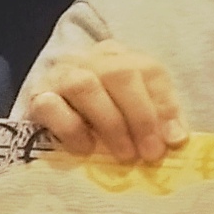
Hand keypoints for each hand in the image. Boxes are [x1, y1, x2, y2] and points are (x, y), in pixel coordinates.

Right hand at [21, 44, 186, 164]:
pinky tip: (85, 149)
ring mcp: (61, 75)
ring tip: (124, 155)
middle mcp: (91, 59)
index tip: (174, 140)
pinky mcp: (37, 97)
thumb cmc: (102, 121)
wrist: (49, 119)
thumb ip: (156, 120)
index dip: (165, 104)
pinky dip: (72, 129)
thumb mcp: (133, 115)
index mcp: (121, 57)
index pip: (149, 69)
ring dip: (110, 124)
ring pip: (85, 86)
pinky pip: (52, 107)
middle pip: (120, 74)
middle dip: (140, 117)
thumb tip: (176, 139)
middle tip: (150, 153)